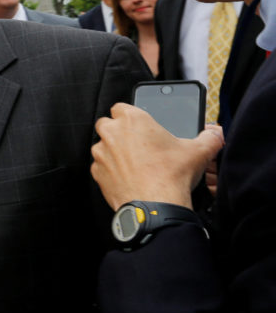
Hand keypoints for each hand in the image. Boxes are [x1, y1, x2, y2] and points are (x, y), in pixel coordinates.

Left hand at [91, 102, 223, 209]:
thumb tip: (215, 134)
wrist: (155, 205)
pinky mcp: (96, 172)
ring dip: (113, 151)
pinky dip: (110, 170)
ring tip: (133, 163)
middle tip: (137, 144)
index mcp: (133, 119)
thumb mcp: (199, 151)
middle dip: (118, 131)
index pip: (121, 107)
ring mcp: (101, 153)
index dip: (130, 115)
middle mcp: (112, 133)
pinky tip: (127, 177)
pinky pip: (100, 166)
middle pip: (108, 124)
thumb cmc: (173, 175)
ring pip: (102, 145)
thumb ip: (210, 137)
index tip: (140, 126)